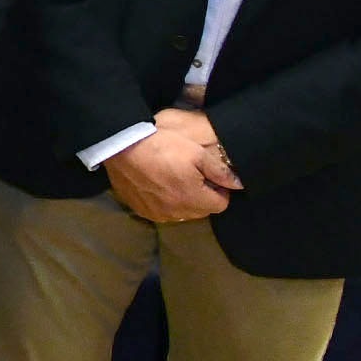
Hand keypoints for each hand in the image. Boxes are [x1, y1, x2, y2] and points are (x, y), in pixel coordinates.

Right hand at [104, 109, 238, 223]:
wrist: (121, 147)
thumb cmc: (162, 147)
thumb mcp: (197, 152)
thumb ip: (221, 171)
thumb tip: (240, 184)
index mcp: (193, 199)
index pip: (220, 204)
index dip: (218, 189)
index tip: (209, 175)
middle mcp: (176, 212)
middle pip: (201, 210)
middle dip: (202, 196)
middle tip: (191, 175)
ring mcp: (157, 213)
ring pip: (181, 212)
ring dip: (182, 200)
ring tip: (172, 179)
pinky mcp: (141, 210)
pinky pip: (162, 211)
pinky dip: (163, 201)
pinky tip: (156, 184)